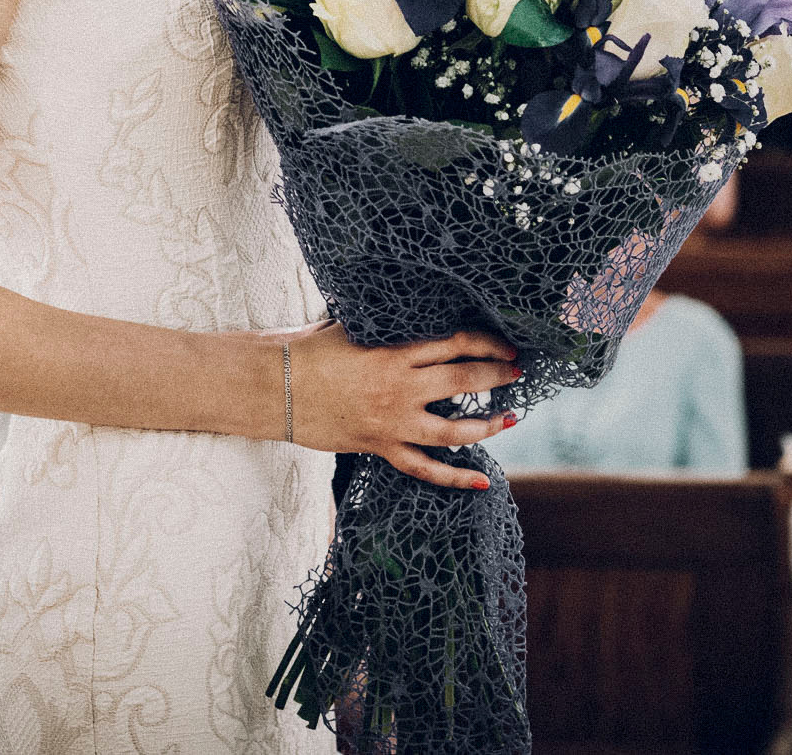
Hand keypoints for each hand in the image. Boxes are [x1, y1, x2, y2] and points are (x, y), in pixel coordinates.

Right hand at [285, 321, 521, 489]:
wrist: (274, 388)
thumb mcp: (351, 325)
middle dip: (497, 375)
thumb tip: (416, 309)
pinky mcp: (380, 447)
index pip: (455, 344)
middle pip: (462, 382)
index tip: (506, 343)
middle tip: (517, 371)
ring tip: (510, 418)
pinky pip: (424, 469)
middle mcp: (399, 389)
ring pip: (452, 430)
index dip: (487, 343)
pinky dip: (454, 478)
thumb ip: (387, 324)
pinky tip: (482, 482)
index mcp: (393, 353)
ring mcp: (391, 423)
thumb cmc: (309, 350)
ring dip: (487, 425)